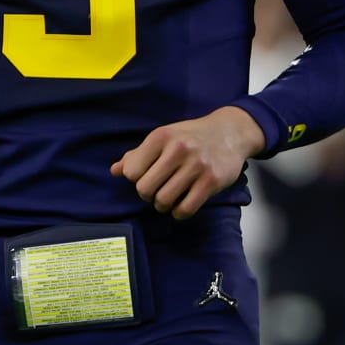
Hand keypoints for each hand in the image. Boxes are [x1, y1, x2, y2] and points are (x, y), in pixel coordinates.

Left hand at [110, 106, 265, 218]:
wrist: (230, 132)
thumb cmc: (191, 136)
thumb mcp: (163, 137)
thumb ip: (138, 154)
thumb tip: (115, 170)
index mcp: (161, 137)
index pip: (131, 172)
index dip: (135, 179)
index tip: (145, 177)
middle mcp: (178, 149)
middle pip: (145, 189)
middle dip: (147, 195)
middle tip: (156, 191)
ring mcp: (196, 166)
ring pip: (164, 201)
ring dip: (162, 205)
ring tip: (167, 198)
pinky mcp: (211, 181)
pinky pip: (186, 208)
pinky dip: (179, 213)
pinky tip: (181, 205)